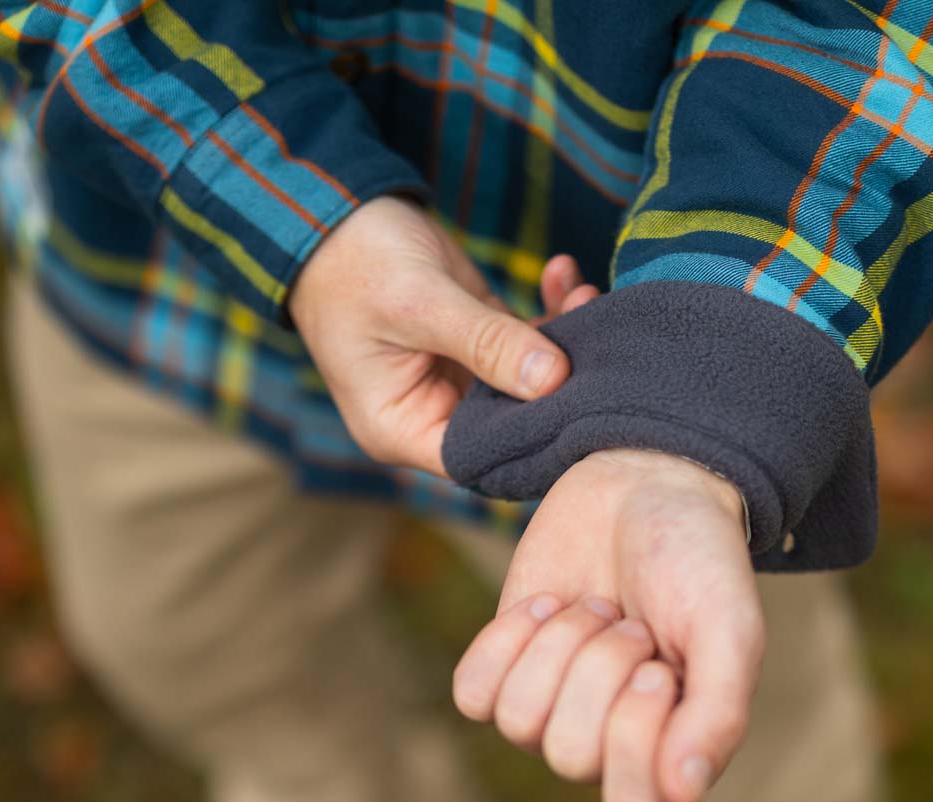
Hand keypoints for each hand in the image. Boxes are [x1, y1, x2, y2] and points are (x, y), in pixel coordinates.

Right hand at [288, 196, 595, 474]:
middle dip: (559, 385)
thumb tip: (553, 380)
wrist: (335, 212)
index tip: (579, 401)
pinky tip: (563, 275)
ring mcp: (459, 383)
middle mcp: (432, 417)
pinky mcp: (479, 347)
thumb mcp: (420, 303)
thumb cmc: (355, 263)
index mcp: (402, 429)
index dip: (532, 440)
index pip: (480, 460)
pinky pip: (525, 346)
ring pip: (528, 384)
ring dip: (563, 342)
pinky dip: (550, 314)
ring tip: (586, 295)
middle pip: (511, 425)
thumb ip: (486, 343)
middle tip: (597, 333)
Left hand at [452, 451, 764, 801]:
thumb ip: (718, 716)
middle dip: (600, 668)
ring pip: (520, 722)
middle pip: (570, 756)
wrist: (642, 485)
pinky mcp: (503, 670)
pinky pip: (473, 694)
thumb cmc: (698, 562)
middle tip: (630, 623)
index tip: (658, 669)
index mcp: (673, 749)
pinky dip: (506, 639)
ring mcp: (550, 709)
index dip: (634, 736)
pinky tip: (547, 605)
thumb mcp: (730, 631)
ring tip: (596, 608)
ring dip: (560, 645)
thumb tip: (685, 797)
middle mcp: (607, 743)